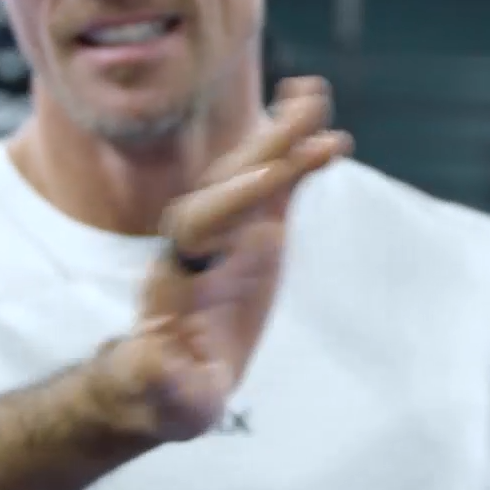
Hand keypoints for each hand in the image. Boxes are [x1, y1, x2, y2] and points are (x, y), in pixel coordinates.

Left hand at [95, 78, 349, 442]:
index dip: (233, 202)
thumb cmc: (164, 394)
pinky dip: (299, 163)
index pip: (201, 225)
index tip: (270, 179)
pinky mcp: (254, 239)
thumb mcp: (165, 395)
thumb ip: (163, 379)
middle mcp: (198, 242)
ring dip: (281, 137)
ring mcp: (228, 234)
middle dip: (261, 150)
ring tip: (315, 94)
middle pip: (226, 184)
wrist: (162, 380)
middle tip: (301, 110)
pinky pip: (276, 191)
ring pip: (251, 176)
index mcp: (176, 276)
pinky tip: (331, 137)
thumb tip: (157, 365)